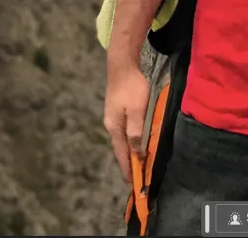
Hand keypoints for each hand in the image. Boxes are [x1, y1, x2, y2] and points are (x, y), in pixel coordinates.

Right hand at [103, 63, 149, 183]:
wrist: (122, 65)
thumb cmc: (131, 88)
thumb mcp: (136, 111)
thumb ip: (136, 132)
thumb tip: (136, 152)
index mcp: (114, 127)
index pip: (122, 153)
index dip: (128, 167)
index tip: (134, 181)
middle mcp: (111, 124)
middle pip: (120, 147)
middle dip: (128, 160)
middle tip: (137, 173)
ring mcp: (113, 115)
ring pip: (122, 137)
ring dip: (129, 149)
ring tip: (137, 159)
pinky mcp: (117, 107)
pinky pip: (124, 128)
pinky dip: (130, 137)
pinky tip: (135, 137)